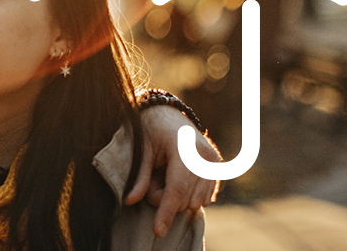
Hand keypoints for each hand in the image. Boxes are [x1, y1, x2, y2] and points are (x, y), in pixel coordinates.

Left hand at [125, 105, 221, 236]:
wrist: (168, 114)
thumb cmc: (151, 130)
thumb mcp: (141, 150)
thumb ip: (140, 177)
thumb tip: (129, 201)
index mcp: (183, 148)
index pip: (176, 189)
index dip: (165, 212)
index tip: (158, 231)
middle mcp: (203, 155)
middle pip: (185, 199)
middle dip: (164, 199)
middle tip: (152, 181)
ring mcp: (213, 161)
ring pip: (195, 201)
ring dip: (177, 198)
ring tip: (165, 176)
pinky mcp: (217, 167)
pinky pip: (204, 197)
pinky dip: (188, 195)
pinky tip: (178, 178)